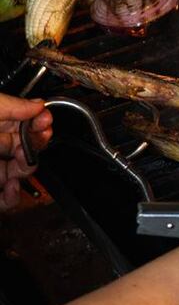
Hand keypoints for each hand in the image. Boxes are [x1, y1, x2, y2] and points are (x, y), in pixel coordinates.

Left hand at [0, 94, 51, 209]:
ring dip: (28, 167)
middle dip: (37, 144)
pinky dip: (13, 197)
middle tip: (39, 138)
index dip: (38, 122)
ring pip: (21, 172)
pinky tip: (12, 187)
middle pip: (27, 147)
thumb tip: (39, 105)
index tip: (45, 119)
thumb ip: (13, 105)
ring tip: (22, 160)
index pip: (23, 123)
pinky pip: (6, 200)